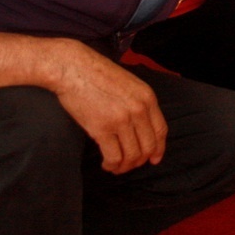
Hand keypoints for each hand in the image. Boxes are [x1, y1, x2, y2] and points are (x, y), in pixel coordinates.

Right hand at [51, 42, 167, 173]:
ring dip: (124, 166)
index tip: (154, 159)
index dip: (158, 149)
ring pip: (132, 156)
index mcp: (147, 97)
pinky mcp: (102, 129)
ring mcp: (121, 120)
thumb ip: (139, 103)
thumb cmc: (98, 74)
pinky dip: (112, 165)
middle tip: (129, 164)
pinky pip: (114, 157)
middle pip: (148, 147)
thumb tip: (142, 128)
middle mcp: (138, 110)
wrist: (74, 68)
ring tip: (115, 166)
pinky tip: (106, 164)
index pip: (161, 131)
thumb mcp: (129, 83)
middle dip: (139, 161)